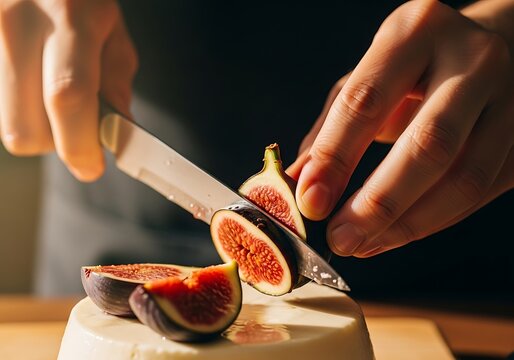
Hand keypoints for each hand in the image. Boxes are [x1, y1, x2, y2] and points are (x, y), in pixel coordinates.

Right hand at [0, 0, 137, 180]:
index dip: (80, 145)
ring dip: (35, 125)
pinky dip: (17, 106)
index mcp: (69, 17)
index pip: (68, 96)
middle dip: (56, 143)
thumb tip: (115, 136)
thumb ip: (115, 84)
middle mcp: (17, 22)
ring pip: (6, 123)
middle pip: (23, 128)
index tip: (91, 167)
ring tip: (49, 91)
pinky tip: (30, 82)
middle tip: (77, 128)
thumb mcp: (113, 31)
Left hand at [288, 0, 513, 256]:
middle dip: (379, 204)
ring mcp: (509, 100)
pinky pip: (479, 193)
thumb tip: (298, 183)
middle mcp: (471, 61)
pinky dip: (432, 223)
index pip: (367, 101)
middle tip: (342, 239)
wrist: (496, 48)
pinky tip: (396, 235)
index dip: (336, 157)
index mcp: (416, 34)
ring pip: (464, 178)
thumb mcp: (367, 78)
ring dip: (408, 225)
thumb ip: (330, 129)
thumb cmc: (417, 66)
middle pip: (428, 145)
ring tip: (365, 245)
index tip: (311, 201)